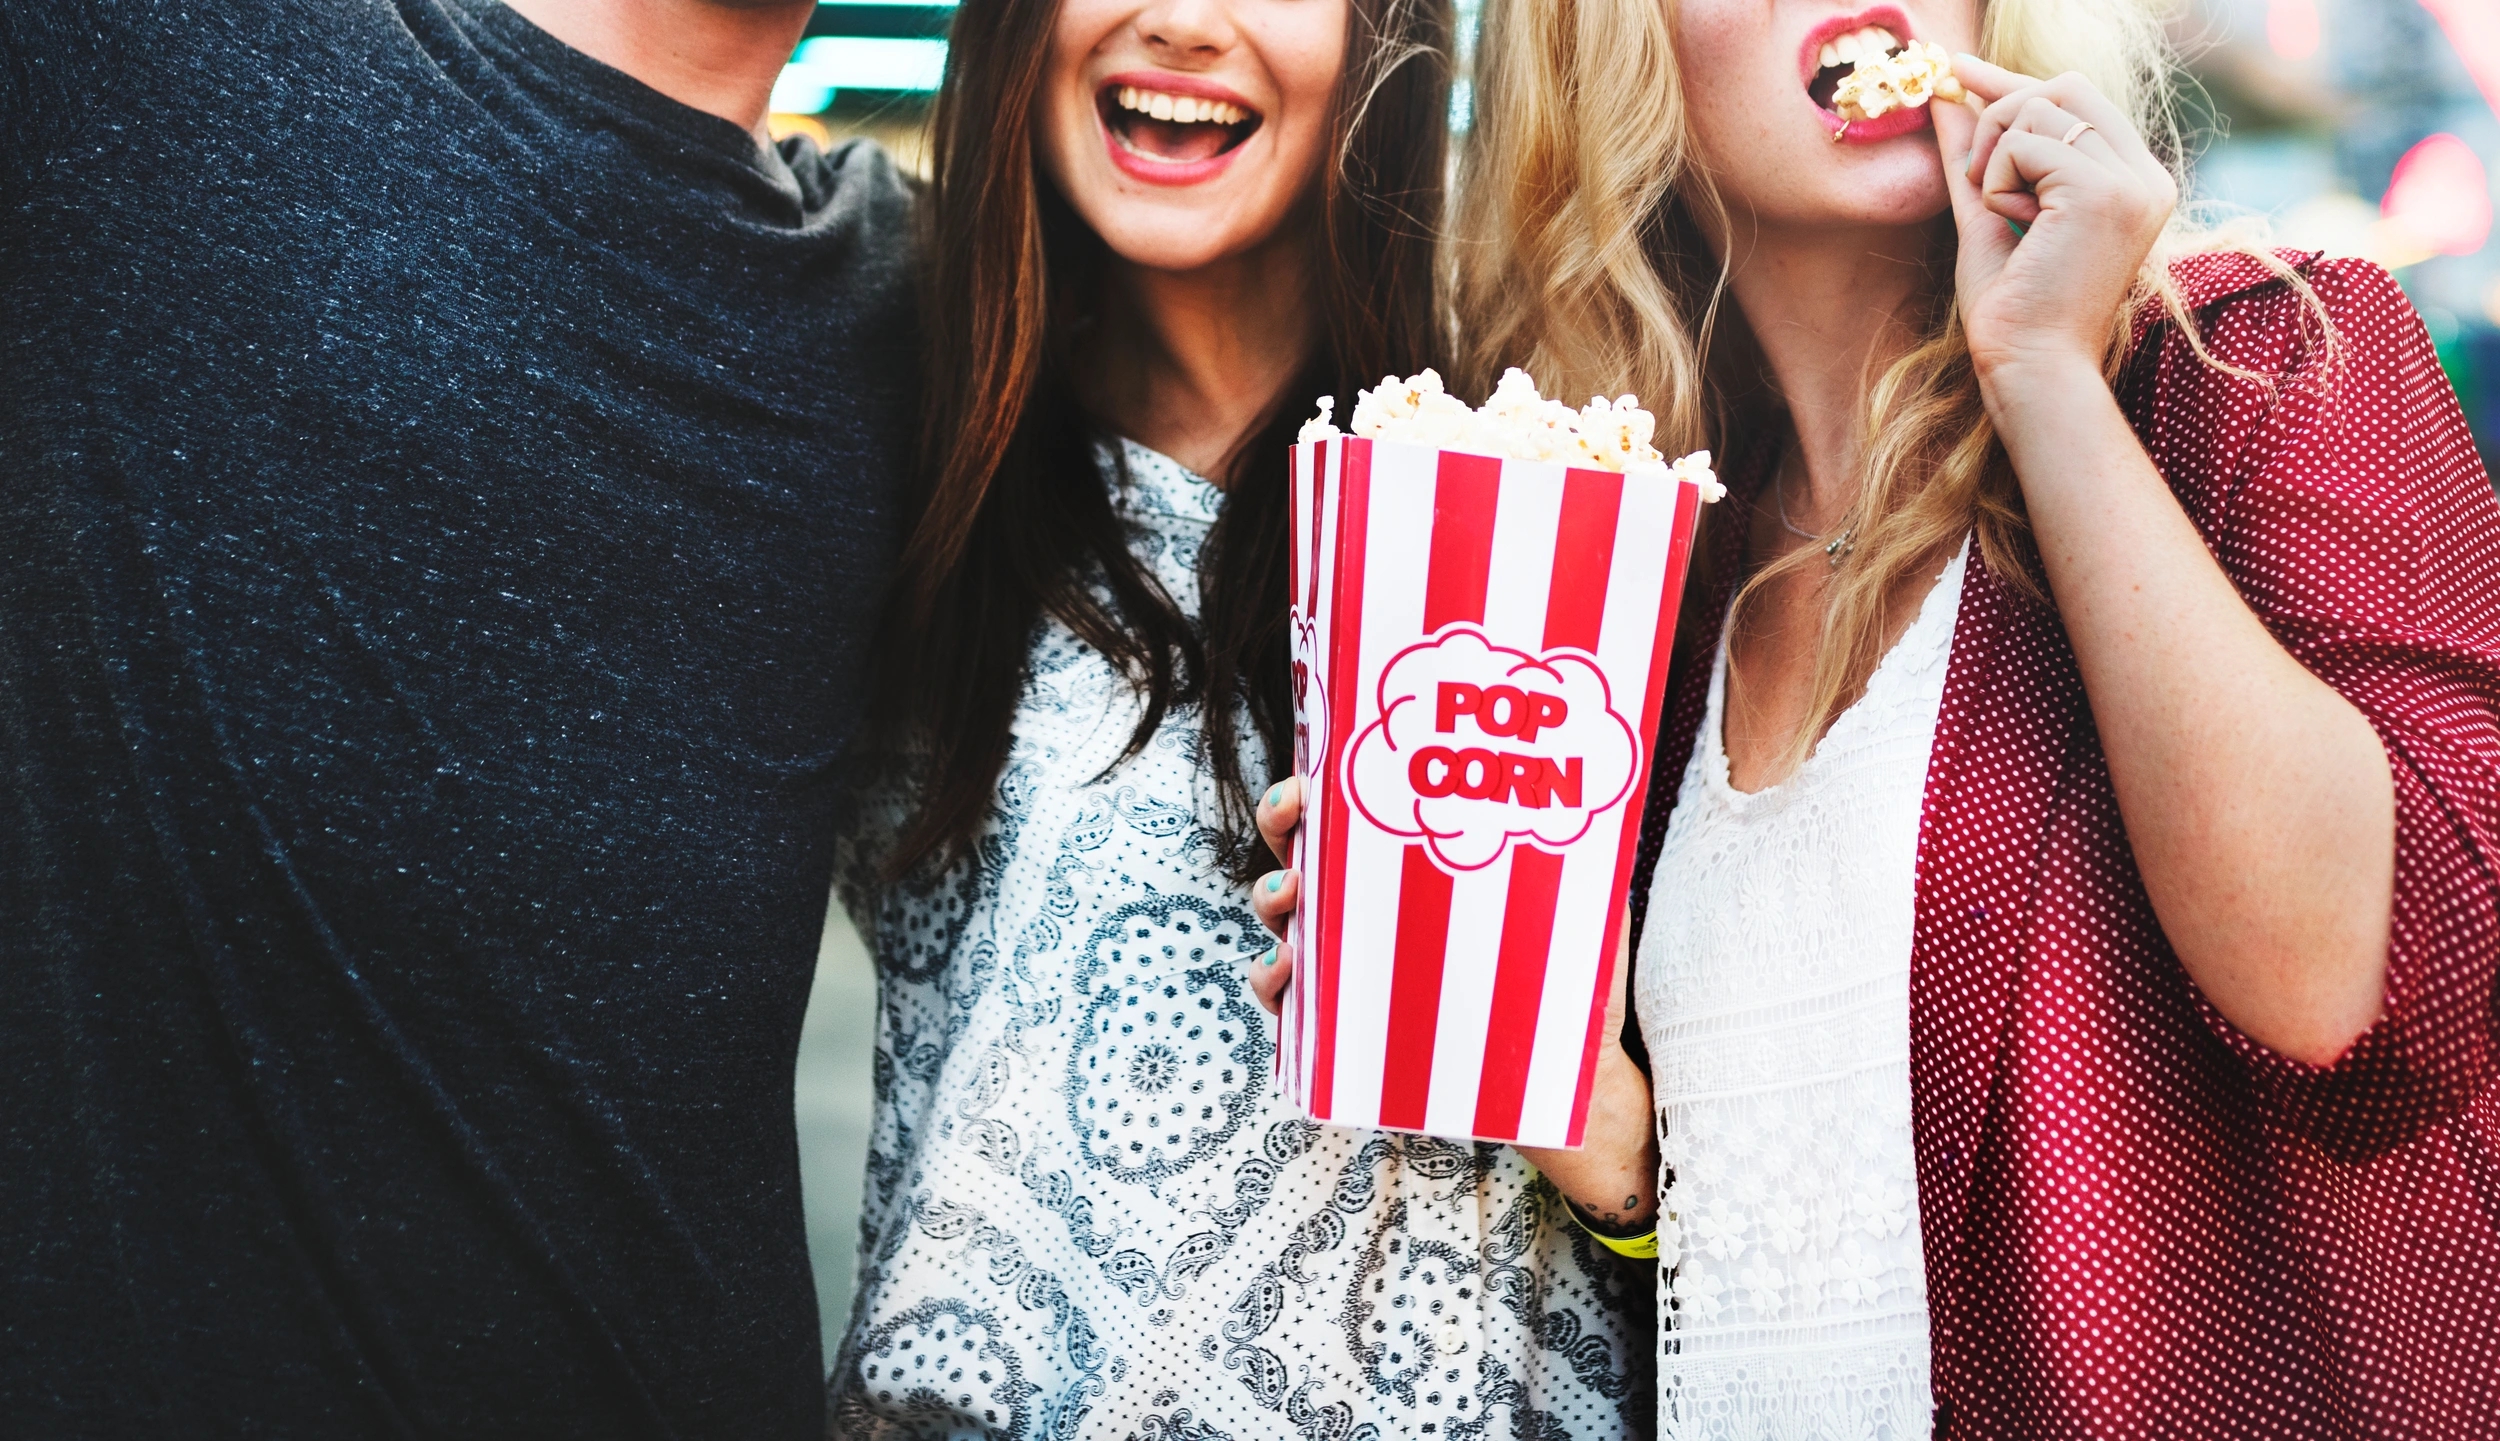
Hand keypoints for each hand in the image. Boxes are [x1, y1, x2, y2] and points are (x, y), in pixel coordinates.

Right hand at [1239, 776, 1657, 1230]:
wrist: (1575, 1079)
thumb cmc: (1573, 985)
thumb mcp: (1583, 913)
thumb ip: (1581, 864)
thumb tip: (1593, 809)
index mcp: (1422, 870)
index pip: (1363, 810)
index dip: (1328, 781)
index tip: (1319, 770)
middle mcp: (1380, 908)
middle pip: (1308, 849)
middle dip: (1283, 820)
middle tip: (1290, 810)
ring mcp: (1360, 964)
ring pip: (1289, 919)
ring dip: (1272, 898)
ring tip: (1290, 896)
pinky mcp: (1353, 1028)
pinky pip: (1294, 1004)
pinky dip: (1274, 985)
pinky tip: (1286, 973)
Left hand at [1931, 57, 2176, 381]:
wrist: (2029, 366)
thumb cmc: (2011, 308)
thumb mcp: (1989, 213)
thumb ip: (1976, 155)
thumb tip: (1946, 96)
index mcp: (2133, 181)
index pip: (2077, 98)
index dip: (2013, 82)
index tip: (1958, 70)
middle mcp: (2146, 175)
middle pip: (2062, 87)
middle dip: (2000, 114)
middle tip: (1975, 173)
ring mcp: (2132, 180)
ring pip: (2038, 111)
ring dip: (1995, 161)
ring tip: (2006, 218)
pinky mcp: (2105, 192)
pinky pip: (2025, 144)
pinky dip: (1997, 182)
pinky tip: (2015, 226)